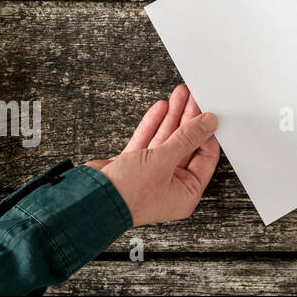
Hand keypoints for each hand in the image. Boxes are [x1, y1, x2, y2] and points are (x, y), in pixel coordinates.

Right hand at [86, 84, 220, 226]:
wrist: (86, 201)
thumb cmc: (126, 195)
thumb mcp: (164, 161)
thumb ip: (187, 138)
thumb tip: (209, 123)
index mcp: (185, 193)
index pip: (205, 157)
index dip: (207, 133)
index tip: (210, 112)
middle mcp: (170, 185)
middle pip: (186, 145)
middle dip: (188, 119)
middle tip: (193, 98)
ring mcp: (150, 175)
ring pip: (166, 140)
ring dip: (172, 117)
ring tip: (180, 95)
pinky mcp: (132, 166)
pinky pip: (147, 142)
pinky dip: (153, 125)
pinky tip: (161, 108)